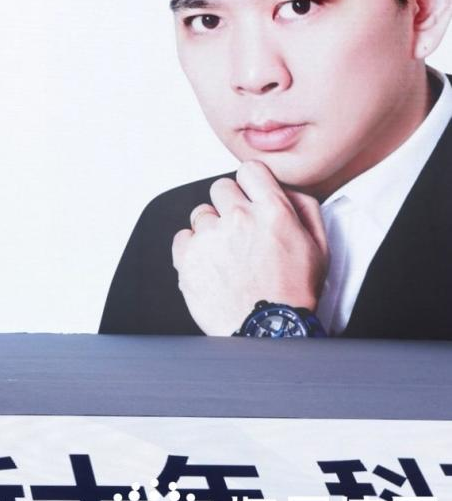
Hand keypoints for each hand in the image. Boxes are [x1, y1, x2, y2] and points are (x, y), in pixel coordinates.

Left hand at [171, 160, 328, 335]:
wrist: (268, 330)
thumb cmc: (292, 293)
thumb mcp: (318, 247)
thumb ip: (304, 209)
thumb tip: (286, 189)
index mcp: (272, 212)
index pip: (250, 170)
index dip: (249, 183)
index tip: (249, 195)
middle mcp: (238, 219)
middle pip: (220, 188)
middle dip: (228, 205)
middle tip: (238, 231)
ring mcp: (210, 236)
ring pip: (200, 214)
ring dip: (211, 229)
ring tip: (227, 255)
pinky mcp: (188, 256)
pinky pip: (182, 237)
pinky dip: (192, 249)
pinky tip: (211, 264)